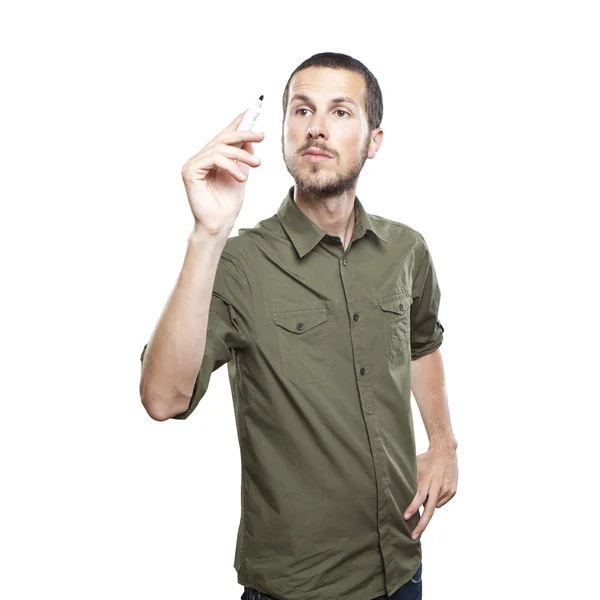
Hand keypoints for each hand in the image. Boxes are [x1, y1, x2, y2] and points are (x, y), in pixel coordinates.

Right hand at [181, 110, 264, 236]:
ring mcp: (193, 163)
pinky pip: (213, 159)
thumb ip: (244, 157)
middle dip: (244, 134)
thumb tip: (251, 138)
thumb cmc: (228, 203)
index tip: (252, 109)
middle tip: (261, 136)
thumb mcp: (242, 174)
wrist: (220, 224)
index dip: (237, 122)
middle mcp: (200, 158)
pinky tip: (241, 178)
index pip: (224, 135)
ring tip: (257, 165)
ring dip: (242, 155)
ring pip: (220, 148)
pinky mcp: (190, 171)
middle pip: (223, 138)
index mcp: (211, 157)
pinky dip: (230, 166)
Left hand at [403, 442, 458, 539]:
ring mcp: (446, 490)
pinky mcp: (452, 491)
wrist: (445, 452)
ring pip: (434, 506)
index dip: (412, 507)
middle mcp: (437, 486)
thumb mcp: (415, 467)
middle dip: (421, 524)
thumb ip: (410, 480)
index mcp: (427, 480)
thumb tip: (399, 493)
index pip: (418, 497)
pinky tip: (435, 489)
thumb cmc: (426, 459)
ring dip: (428, 504)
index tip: (406, 517)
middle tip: (413, 536)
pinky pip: (441, 502)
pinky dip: (436, 500)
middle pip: (429, 510)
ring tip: (428, 490)